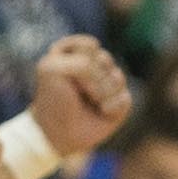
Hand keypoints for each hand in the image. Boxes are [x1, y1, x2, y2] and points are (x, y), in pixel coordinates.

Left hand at [30, 34, 132, 157]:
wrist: (58, 133)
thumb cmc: (53, 101)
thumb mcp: (52, 71)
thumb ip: (81, 62)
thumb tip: (111, 77)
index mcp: (76, 53)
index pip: (89, 45)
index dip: (79, 60)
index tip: (63, 73)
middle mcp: (95, 65)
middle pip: (104, 59)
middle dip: (89, 77)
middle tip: (76, 91)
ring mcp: (110, 82)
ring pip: (117, 77)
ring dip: (100, 92)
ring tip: (88, 102)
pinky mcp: (121, 101)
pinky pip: (124, 97)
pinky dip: (110, 106)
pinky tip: (101, 112)